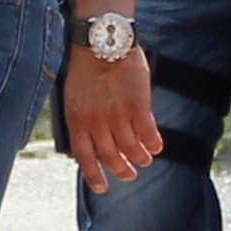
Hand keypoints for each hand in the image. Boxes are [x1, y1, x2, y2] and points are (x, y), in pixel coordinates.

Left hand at [65, 46, 161, 194]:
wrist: (102, 42)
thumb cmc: (86, 67)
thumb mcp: (74, 96)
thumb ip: (83, 119)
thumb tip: (91, 141)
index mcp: (77, 121)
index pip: (85, 158)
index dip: (95, 176)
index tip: (102, 188)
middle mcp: (97, 123)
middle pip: (111, 157)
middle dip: (122, 171)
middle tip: (129, 175)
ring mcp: (118, 116)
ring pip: (132, 150)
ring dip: (139, 159)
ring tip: (144, 160)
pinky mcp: (138, 106)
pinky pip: (148, 135)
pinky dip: (153, 144)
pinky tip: (156, 146)